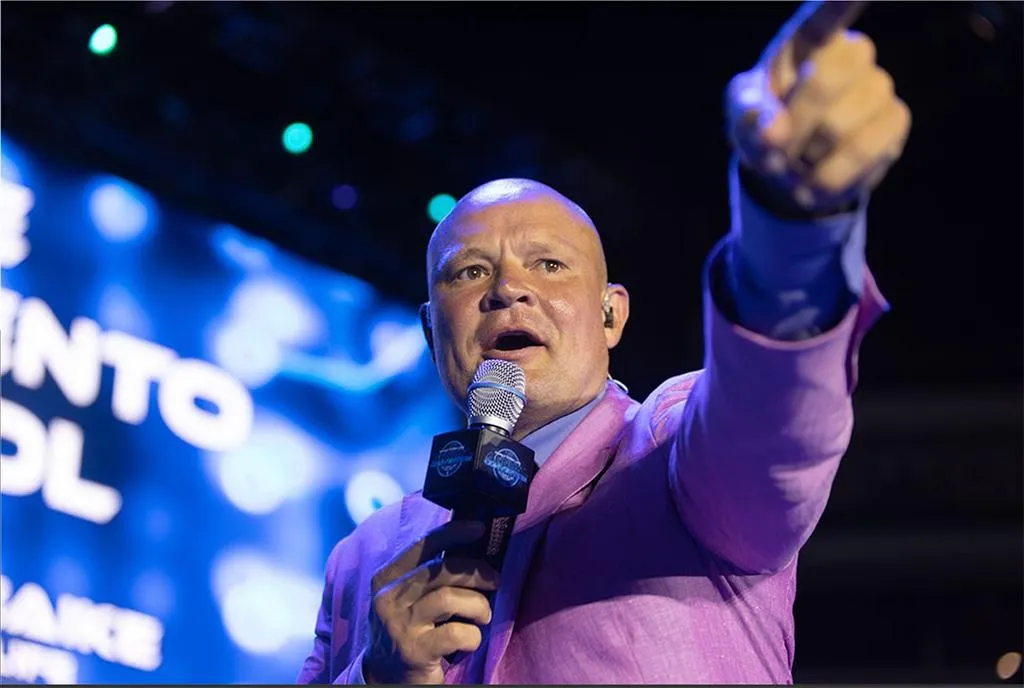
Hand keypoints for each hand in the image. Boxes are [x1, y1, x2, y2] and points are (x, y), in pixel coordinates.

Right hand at [363, 521, 498, 683]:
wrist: (384, 676)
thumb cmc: (406, 628)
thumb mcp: (407, 597)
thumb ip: (428, 575)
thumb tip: (471, 549)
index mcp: (386, 578)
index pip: (422, 546)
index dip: (453, 532)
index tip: (479, 528)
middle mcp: (388, 598)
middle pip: (442, 570)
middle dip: (476, 572)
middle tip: (495, 581)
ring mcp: (399, 625)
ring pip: (449, 598)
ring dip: (478, 604)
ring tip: (483, 615)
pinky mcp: (413, 652)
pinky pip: (455, 633)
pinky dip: (473, 635)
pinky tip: (471, 640)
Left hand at [726, 1, 911, 211]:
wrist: (792, 169)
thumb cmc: (764, 128)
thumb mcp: (744, 119)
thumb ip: (749, 118)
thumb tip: (773, 132)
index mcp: (808, 40)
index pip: (827, 13)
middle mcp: (850, 52)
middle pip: (824, 82)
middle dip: (792, 126)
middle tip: (774, 151)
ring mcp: (878, 84)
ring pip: (840, 126)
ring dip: (806, 158)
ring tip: (796, 164)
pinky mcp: (896, 120)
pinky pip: (864, 151)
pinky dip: (830, 177)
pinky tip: (814, 183)